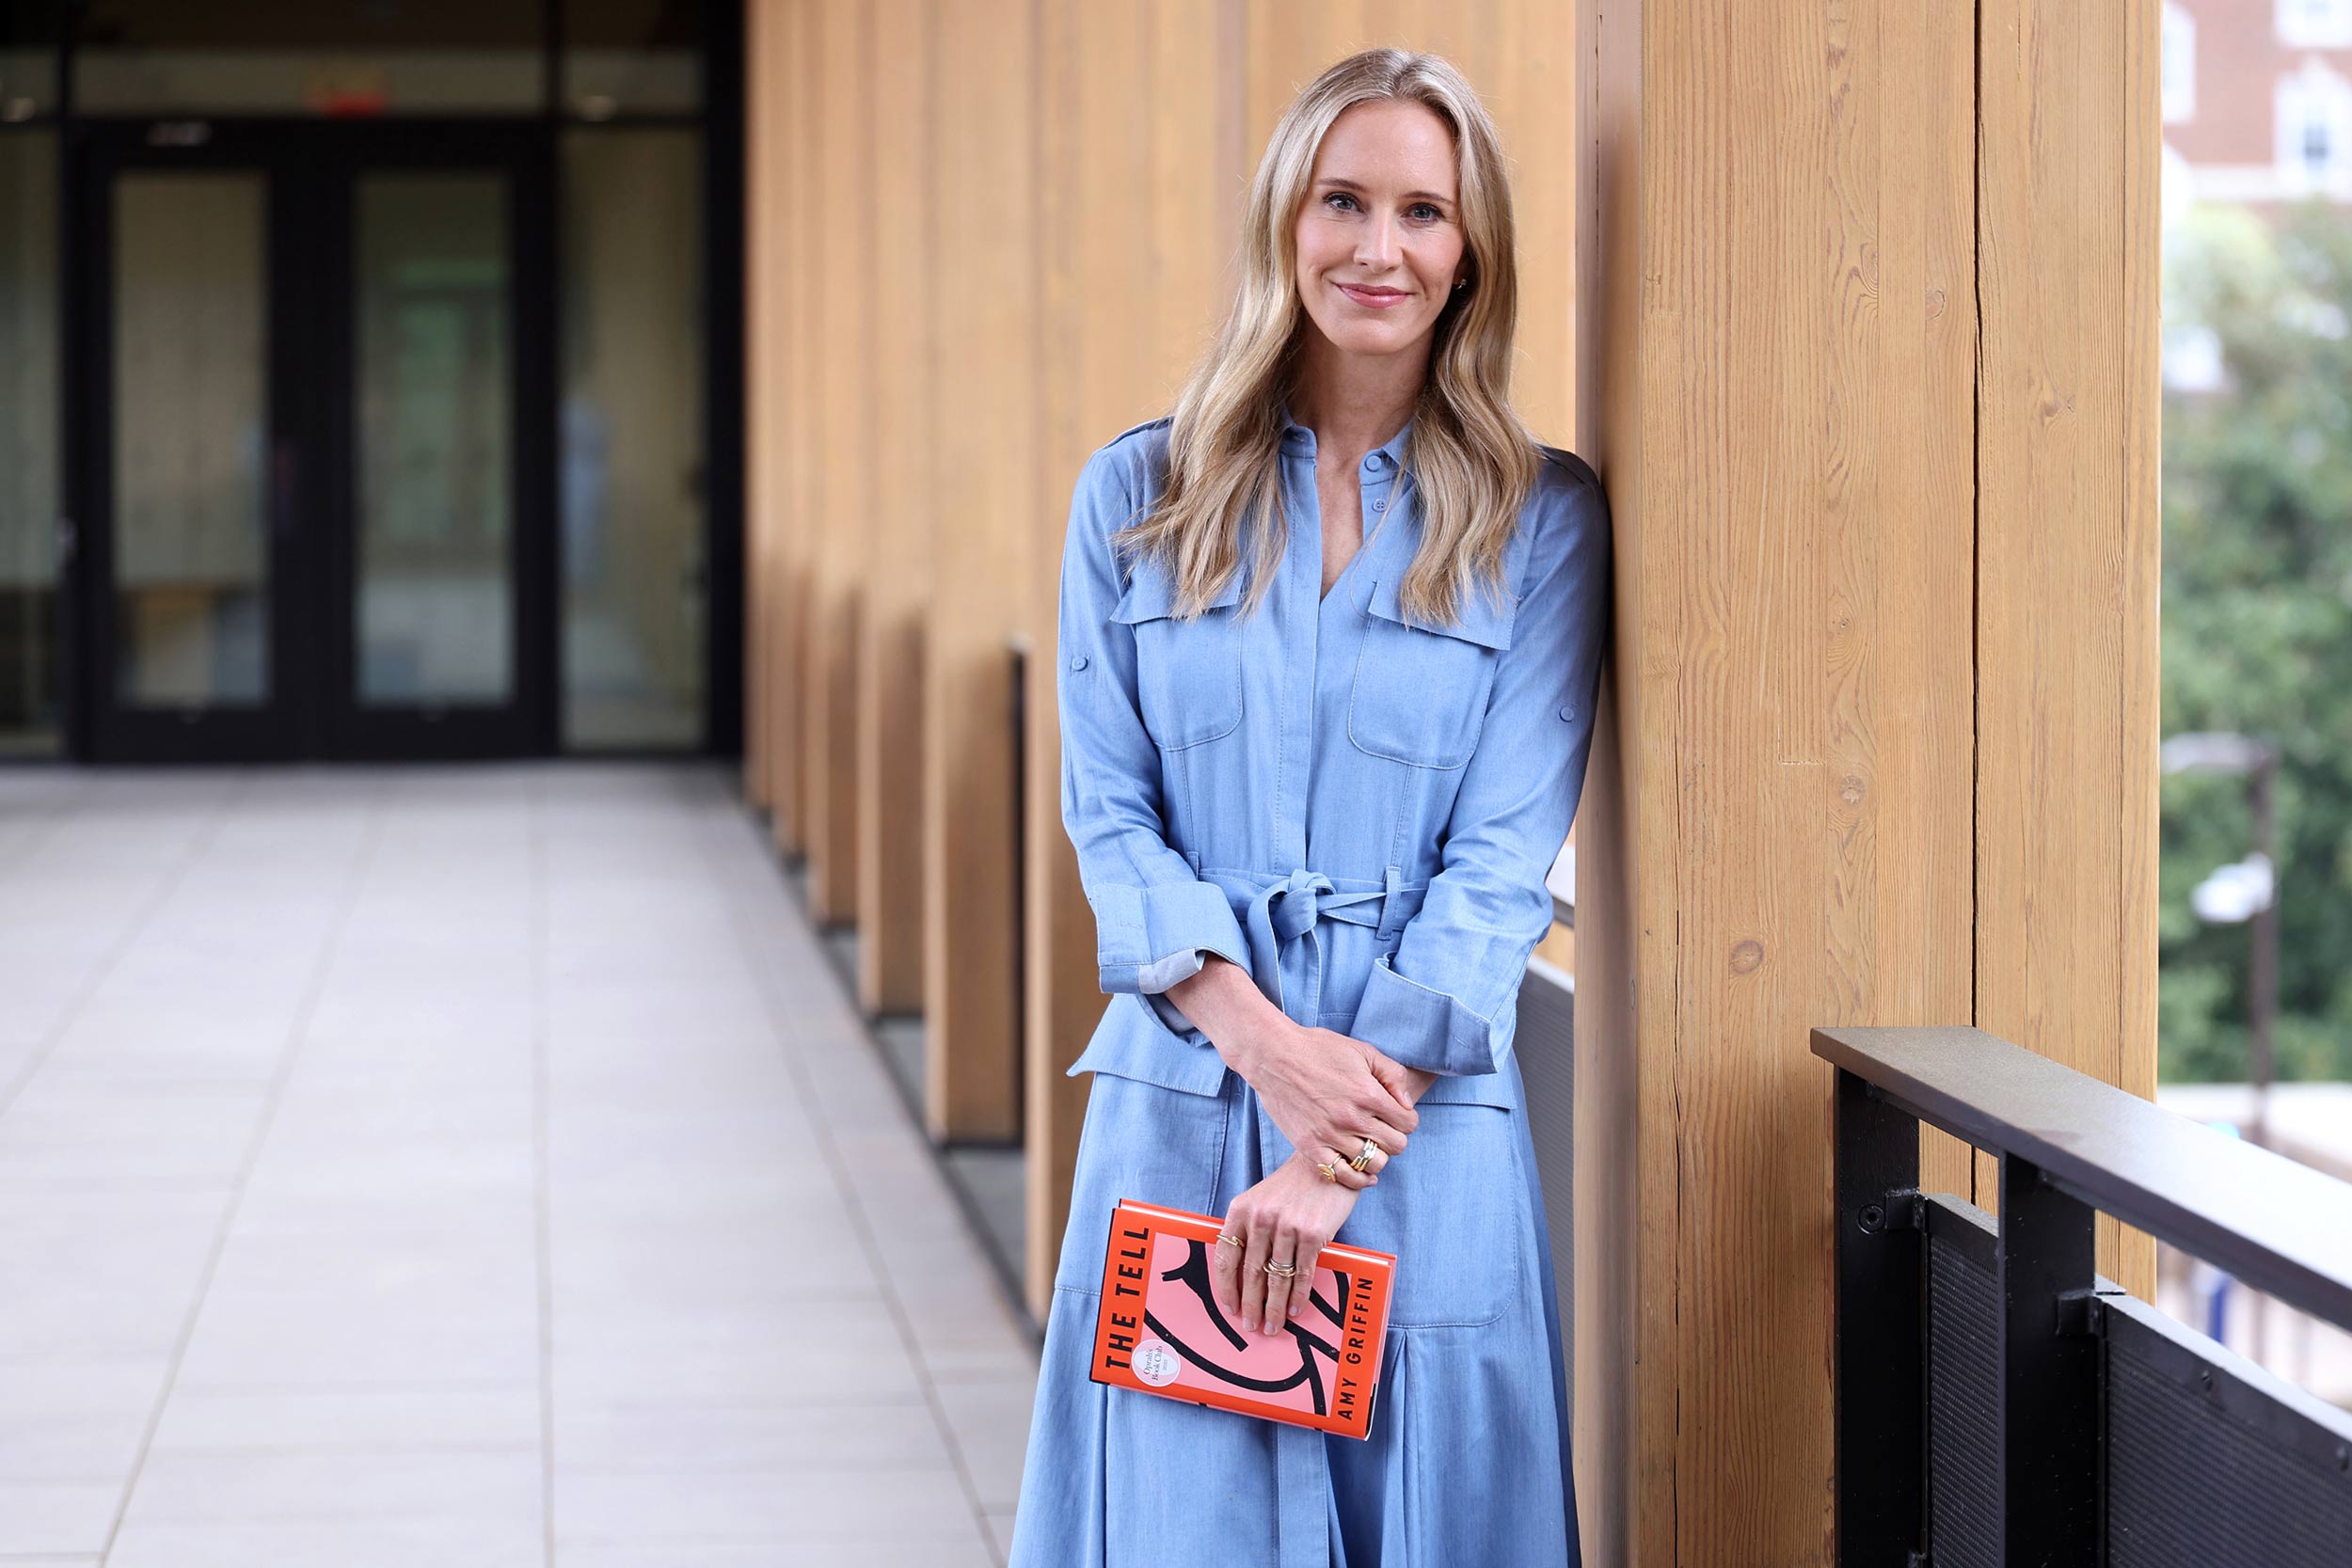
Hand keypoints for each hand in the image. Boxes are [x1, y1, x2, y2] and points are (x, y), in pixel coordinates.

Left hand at [1213, 1149, 1363, 1334]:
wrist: (1328, 1164)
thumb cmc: (1292, 1186)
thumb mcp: (1260, 1200)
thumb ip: (1248, 1229)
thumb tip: (1242, 1274)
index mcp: (1241, 1209)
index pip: (1226, 1256)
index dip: (1226, 1286)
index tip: (1229, 1306)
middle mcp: (1261, 1218)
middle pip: (1251, 1274)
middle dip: (1251, 1305)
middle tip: (1250, 1326)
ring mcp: (1287, 1227)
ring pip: (1277, 1279)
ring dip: (1275, 1308)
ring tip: (1272, 1326)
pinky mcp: (1313, 1234)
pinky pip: (1303, 1274)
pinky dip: (1299, 1296)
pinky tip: (1295, 1310)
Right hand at [1231, 1021, 1419, 1191]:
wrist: (1273, 1056)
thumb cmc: (1318, 1049)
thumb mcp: (1362, 1051)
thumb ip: (1392, 1074)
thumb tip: (1407, 1104)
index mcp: (1368, 1094)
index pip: (1408, 1123)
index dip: (1406, 1118)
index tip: (1396, 1114)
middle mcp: (1352, 1118)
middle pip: (1396, 1146)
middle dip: (1395, 1137)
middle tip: (1382, 1128)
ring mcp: (1330, 1135)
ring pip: (1374, 1163)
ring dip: (1377, 1155)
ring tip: (1368, 1143)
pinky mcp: (1310, 1147)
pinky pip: (1343, 1176)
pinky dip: (1357, 1177)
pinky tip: (1360, 1167)